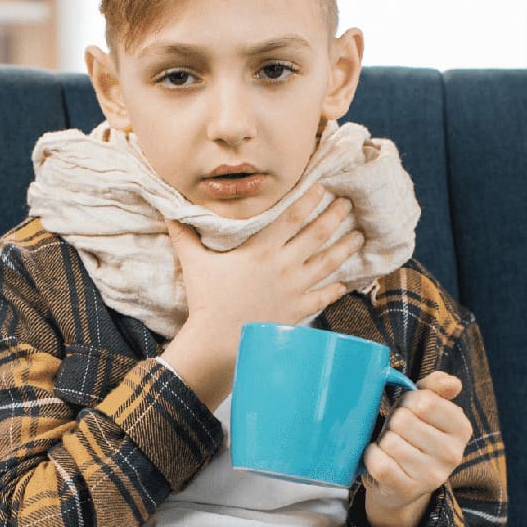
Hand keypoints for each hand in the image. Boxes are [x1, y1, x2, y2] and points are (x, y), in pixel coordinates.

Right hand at [160, 188, 363, 406]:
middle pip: (316, 235)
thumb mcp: (194, 263)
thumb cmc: (207, 300)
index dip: (309, 199)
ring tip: (358, 236)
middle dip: (334, 216)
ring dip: (345, 248)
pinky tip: (344, 283)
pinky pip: (322, 297)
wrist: (220, 340)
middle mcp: (284, 265)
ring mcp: (294, 289)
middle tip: (348, 203)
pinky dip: (335, 289)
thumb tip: (167, 210)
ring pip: (327, 263)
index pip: (291, 217)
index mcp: (262, 249)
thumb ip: (185, 234)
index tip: (323, 186)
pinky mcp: (298, 311)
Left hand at [361, 372, 470, 526]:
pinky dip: (372, 456)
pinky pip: (378, 462)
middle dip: (394, 422)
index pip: (424, 401)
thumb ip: (436, 387)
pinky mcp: (408, 490)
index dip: (408, 401)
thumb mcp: (428, 408)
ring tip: (392, 447)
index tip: (409, 410)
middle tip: (399, 432)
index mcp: (461, 428)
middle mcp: (452, 454)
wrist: (403, 484)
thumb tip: (452, 383)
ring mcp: (431, 475)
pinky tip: (381, 458)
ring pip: (390, 442)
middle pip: (403, 420)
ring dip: (383, 441)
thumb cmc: (413, 436)